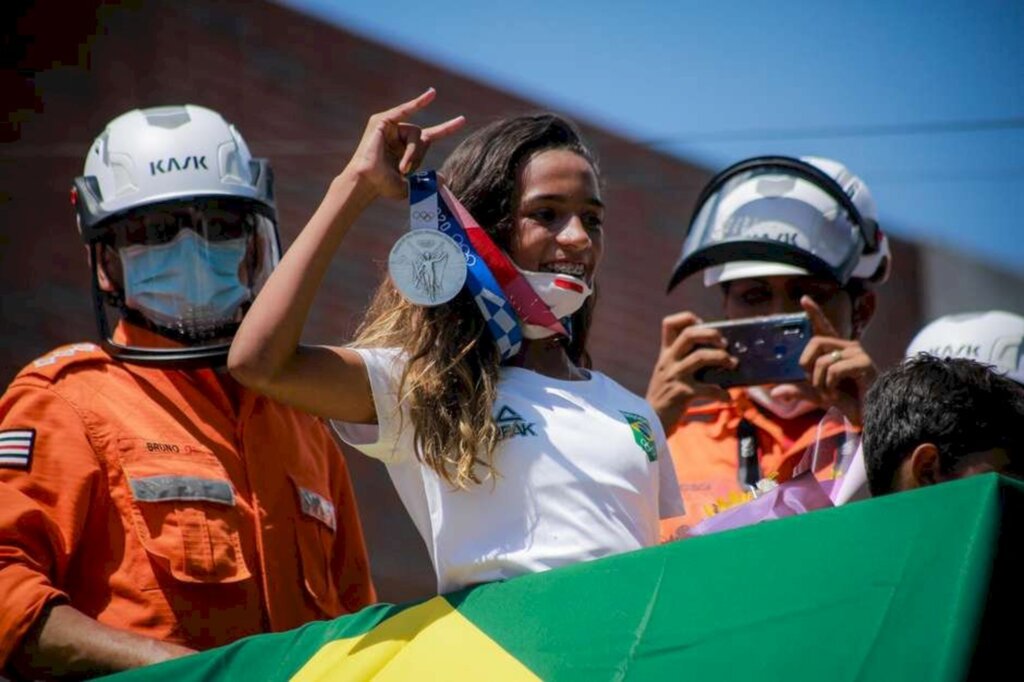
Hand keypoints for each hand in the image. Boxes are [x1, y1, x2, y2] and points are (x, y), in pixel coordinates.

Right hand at [345, 88, 465, 199]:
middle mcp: (400, 136)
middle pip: (424, 137)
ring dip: (411, 152)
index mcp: (408, 149)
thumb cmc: (384, 186)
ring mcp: (391, 127)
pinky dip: (418, 103)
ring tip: (400, 166)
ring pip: (415, 133)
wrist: (367, 182)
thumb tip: (445, 179)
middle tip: (405, 171)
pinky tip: (432, 95)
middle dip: (418, 156)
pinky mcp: (382, 121)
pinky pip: (405, 111)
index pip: (432, 135)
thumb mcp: (412, 186)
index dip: (447, 128)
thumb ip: (429, 182)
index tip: (463, 120)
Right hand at [646, 312, 735, 429]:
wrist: (648, 422)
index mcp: (665, 354)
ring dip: (722, 359)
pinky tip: (727, 397)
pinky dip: (721, 393)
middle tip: (724, 343)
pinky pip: (708, 389)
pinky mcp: (682, 393)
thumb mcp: (668, 374)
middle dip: (711, 334)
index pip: (669, 324)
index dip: (688, 318)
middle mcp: (669, 361)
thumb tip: (717, 355)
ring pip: (701, 357)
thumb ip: (684, 362)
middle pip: (689, 334)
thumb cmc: (665, 397)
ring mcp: (675, 376)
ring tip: (732, 364)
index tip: (702, 325)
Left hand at [798, 296, 877, 425]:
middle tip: (813, 382)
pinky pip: (834, 368)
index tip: (804, 299)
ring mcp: (858, 353)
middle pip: (815, 341)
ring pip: (822, 359)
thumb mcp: (817, 394)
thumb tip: (775, 392)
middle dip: (806, 363)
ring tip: (828, 392)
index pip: (823, 327)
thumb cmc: (846, 401)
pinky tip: (836, 394)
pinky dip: (829, 384)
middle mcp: (848, 346)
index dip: (814, 312)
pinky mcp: (865, 363)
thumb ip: (798, 391)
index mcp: (836, 350)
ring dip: (818, 380)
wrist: (869, 416)